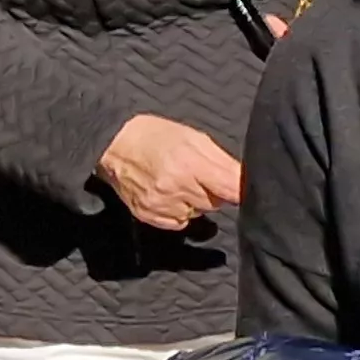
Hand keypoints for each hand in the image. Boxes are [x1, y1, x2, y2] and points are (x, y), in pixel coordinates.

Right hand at [98, 114, 242, 230]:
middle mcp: (175, 188)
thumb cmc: (157, 136)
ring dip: (195, 202)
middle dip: (213, 191)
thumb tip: (246, 181)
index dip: (241, 191)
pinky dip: (179, 211)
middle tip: (198, 174)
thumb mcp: (195, 138)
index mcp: (190, 165)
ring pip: (198, 214)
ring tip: (180, 181)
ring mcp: (160, 204)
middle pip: (216, 204)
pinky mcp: (147, 215)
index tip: (244, 190)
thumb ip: (223, 162)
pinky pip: (178, 222)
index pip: (231, 190)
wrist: (113, 144)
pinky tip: (169, 194)